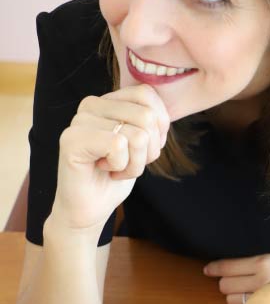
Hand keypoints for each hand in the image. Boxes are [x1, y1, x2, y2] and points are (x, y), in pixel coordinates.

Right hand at [50, 84, 169, 232]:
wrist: (89, 208)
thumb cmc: (114, 176)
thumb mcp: (142, 144)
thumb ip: (150, 122)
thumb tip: (162, 113)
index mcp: (107, 101)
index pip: (147, 95)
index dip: (158, 129)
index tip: (140, 149)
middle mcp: (91, 104)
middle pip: (147, 116)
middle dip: (148, 150)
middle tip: (127, 164)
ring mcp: (79, 120)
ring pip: (138, 135)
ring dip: (135, 163)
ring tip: (115, 169)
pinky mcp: (72, 140)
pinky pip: (119, 145)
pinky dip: (122, 167)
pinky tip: (105, 170)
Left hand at [204, 253, 269, 303]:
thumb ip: (263, 265)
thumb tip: (244, 270)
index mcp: (265, 261)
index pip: (228, 266)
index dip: (214, 268)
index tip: (207, 270)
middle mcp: (262, 279)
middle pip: (225, 286)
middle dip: (227, 286)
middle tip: (237, 284)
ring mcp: (267, 298)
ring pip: (233, 303)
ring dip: (236, 300)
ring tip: (251, 296)